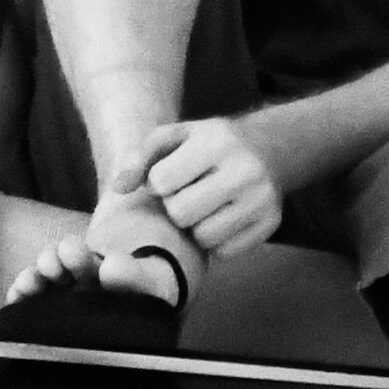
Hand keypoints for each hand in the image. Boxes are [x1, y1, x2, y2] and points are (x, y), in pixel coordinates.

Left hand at [115, 116, 283, 257]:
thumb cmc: (209, 144)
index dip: (159, 182)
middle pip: (181, 214)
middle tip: (189, 193)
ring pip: (204, 237)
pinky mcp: (270, 224)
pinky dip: (217, 240)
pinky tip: (223, 217)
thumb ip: (139, 157)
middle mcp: (245, 170)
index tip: (172, 175)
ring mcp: (262, 200)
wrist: (269, 148)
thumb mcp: (175, 137)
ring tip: (206, 205)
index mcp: (217, 141)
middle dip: (177, 207)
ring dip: (196, 226)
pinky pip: (224, 251)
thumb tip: (118, 189)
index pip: (162, 181)